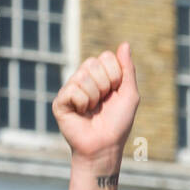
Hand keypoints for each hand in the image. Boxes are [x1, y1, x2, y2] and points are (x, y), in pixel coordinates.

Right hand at [52, 42, 139, 161]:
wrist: (104, 145)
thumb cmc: (118, 123)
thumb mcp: (129, 94)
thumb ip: (128, 69)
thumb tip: (125, 44)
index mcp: (100, 76)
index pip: (105, 57)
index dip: (115, 75)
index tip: (115, 92)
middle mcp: (83, 79)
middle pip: (93, 63)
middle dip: (104, 85)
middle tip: (102, 103)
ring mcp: (70, 89)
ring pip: (83, 76)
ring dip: (94, 97)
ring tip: (91, 110)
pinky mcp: (60, 101)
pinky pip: (72, 90)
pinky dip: (82, 104)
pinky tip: (81, 114)